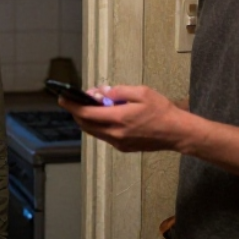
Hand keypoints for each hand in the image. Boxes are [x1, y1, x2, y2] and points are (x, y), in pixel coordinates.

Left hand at [59, 85, 186, 152]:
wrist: (177, 133)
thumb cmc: (162, 111)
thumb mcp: (141, 92)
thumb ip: (118, 92)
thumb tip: (100, 93)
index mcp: (119, 119)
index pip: (86, 113)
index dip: (71, 105)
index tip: (62, 98)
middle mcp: (115, 134)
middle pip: (86, 125)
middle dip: (76, 112)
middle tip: (74, 101)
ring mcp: (119, 143)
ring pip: (94, 132)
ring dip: (87, 120)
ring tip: (89, 106)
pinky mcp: (124, 147)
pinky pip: (104, 136)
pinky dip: (98, 126)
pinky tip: (104, 116)